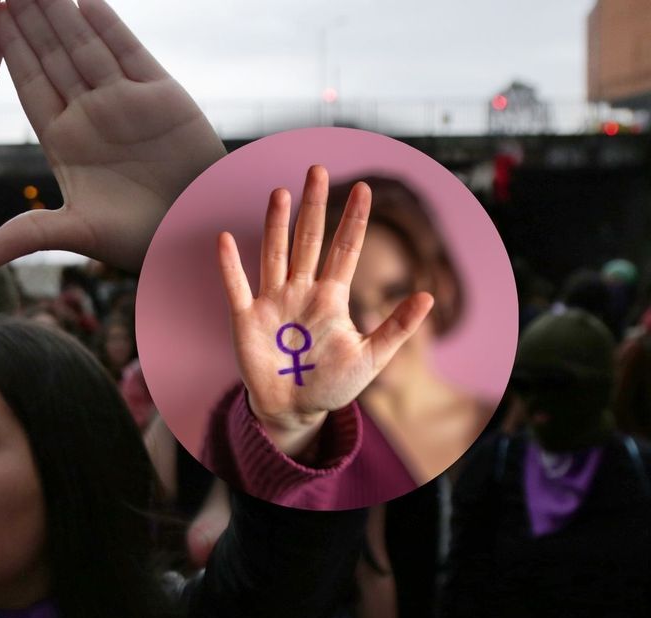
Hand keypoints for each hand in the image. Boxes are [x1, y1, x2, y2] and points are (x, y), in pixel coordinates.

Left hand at [0, 0, 225, 271]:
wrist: (196, 228)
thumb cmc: (139, 237)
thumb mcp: (80, 234)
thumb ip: (34, 234)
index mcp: (63, 141)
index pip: (30, 86)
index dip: (11, 52)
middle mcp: (89, 114)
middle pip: (52, 56)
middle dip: (29, 20)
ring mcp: (123, 99)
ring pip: (85, 45)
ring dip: (60, 12)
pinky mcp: (159, 92)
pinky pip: (128, 51)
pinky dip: (107, 25)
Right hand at [217, 165, 433, 455]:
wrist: (294, 410)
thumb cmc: (332, 384)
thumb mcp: (371, 358)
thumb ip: (397, 328)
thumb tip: (429, 297)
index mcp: (331, 297)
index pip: (345, 250)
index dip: (354, 220)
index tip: (364, 188)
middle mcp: (301, 291)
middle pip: (309, 240)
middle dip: (314, 205)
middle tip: (318, 170)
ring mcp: (273, 302)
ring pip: (275, 254)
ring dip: (276, 224)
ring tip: (281, 192)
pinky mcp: (247, 320)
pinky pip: (237, 287)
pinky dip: (230, 266)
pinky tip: (226, 240)